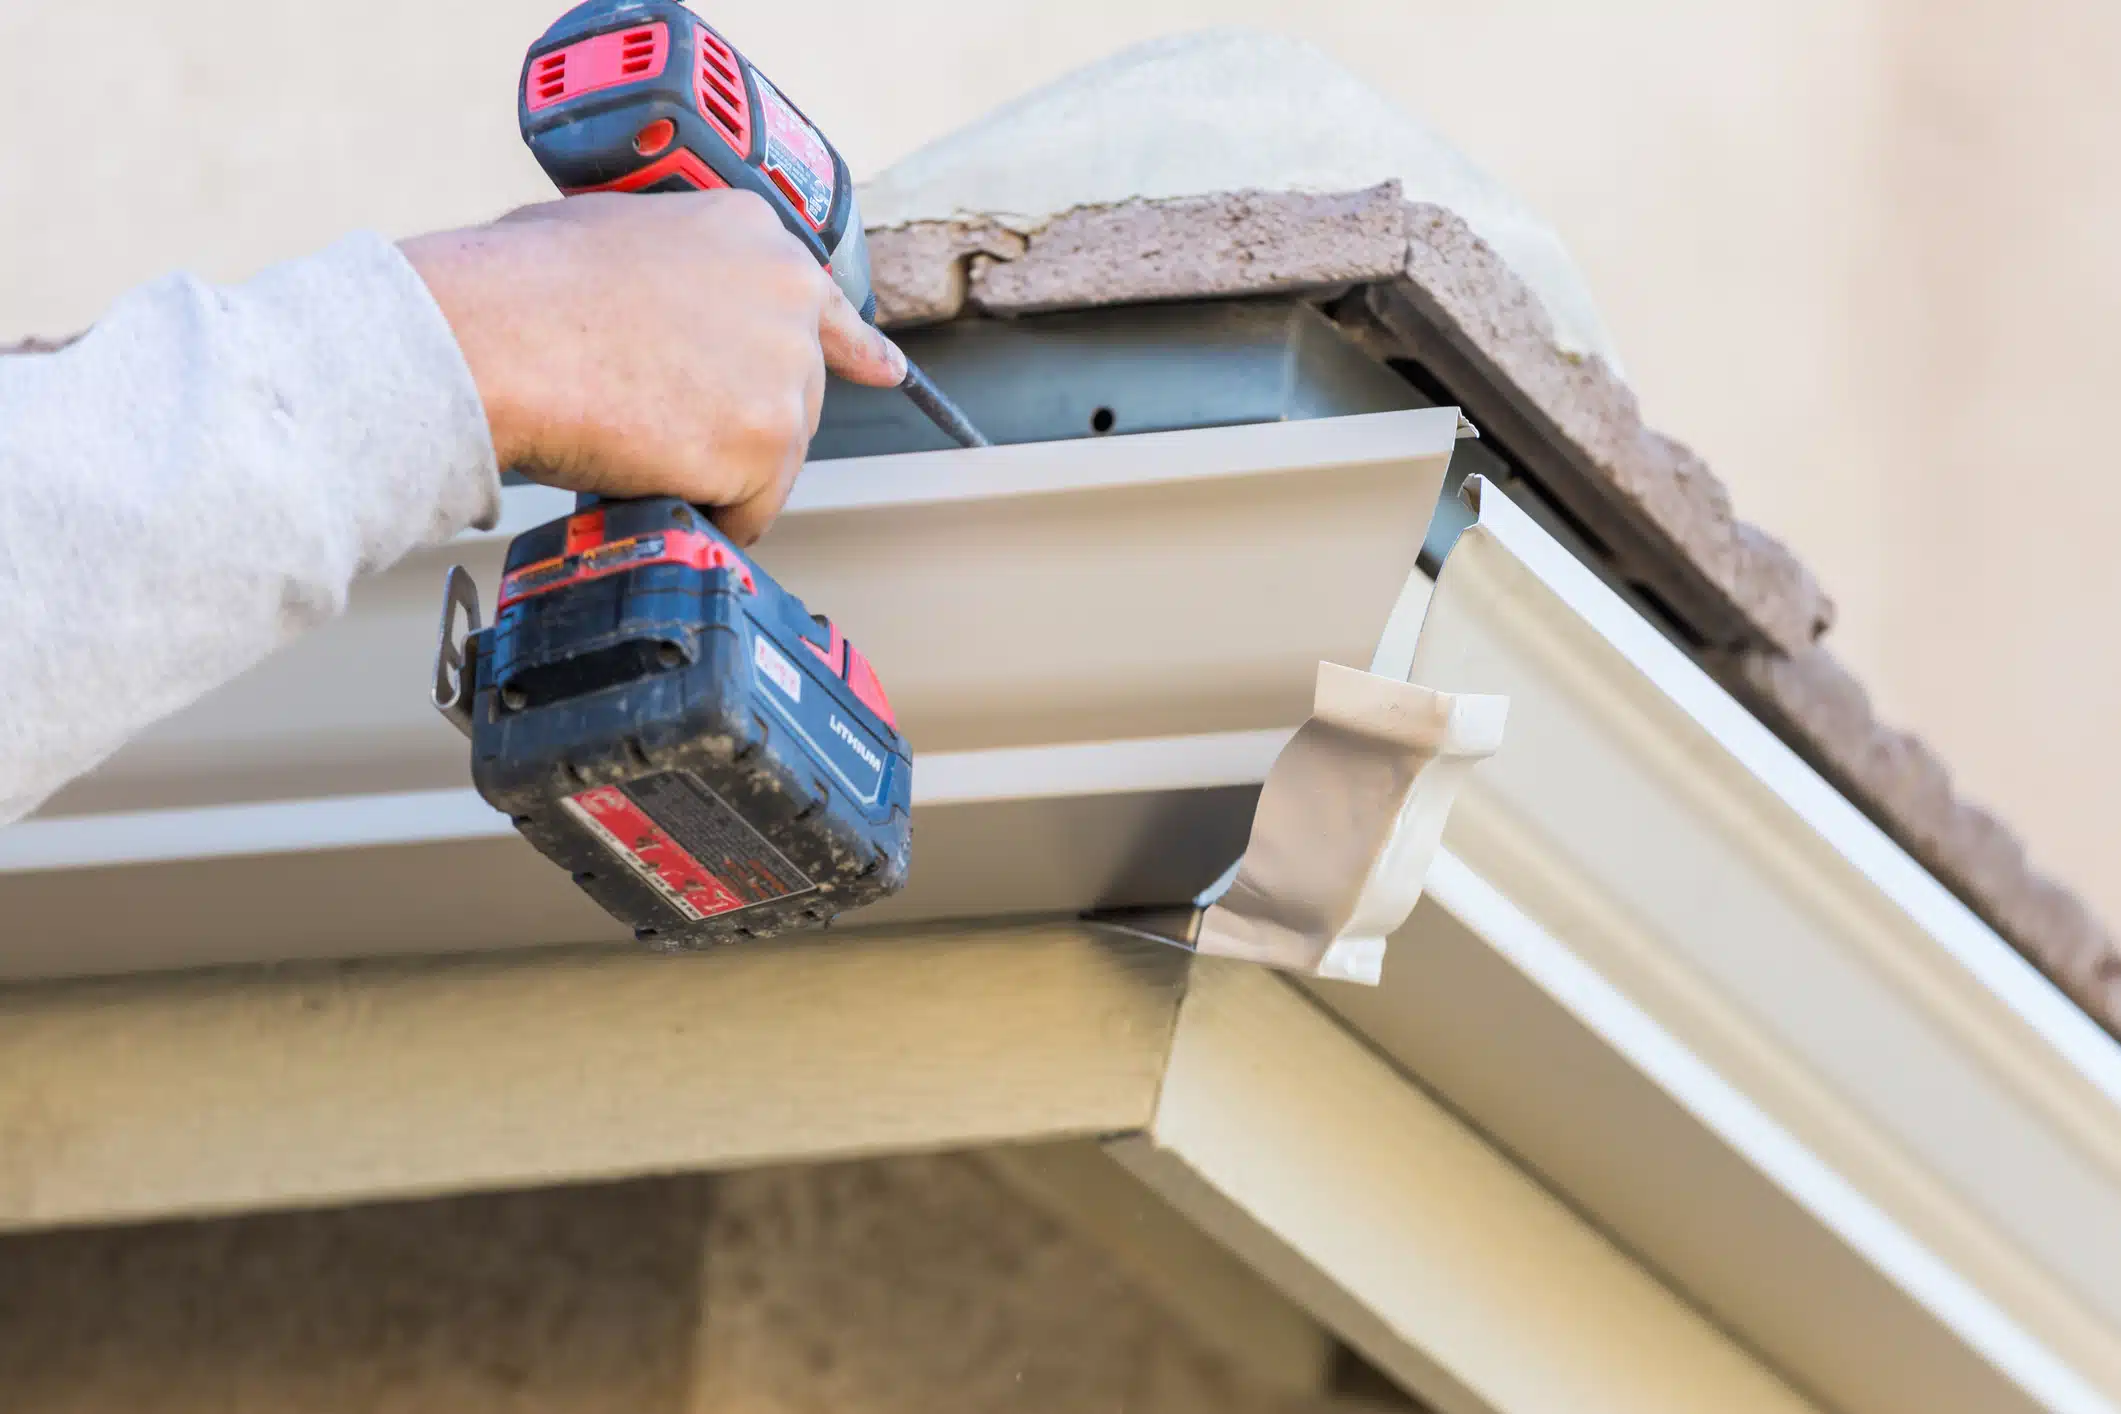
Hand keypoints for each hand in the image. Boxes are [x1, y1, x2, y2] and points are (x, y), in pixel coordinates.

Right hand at [401, 190, 905, 544]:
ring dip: (714, 470)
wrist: (499, 334)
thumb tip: (656, 312)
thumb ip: (673, 272)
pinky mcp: (769, 443)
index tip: (884, 370)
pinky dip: (705, 513)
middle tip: (660, 426)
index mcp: (754, 232)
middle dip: (738, 425)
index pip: (823, 301)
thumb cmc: (522, 285)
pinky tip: (655, 485)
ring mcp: (785, 371)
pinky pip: (748, 508)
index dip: (849, 345)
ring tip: (635, 442)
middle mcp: (790, 294)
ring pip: (772, 458)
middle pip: (793, 395)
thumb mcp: (615, 235)